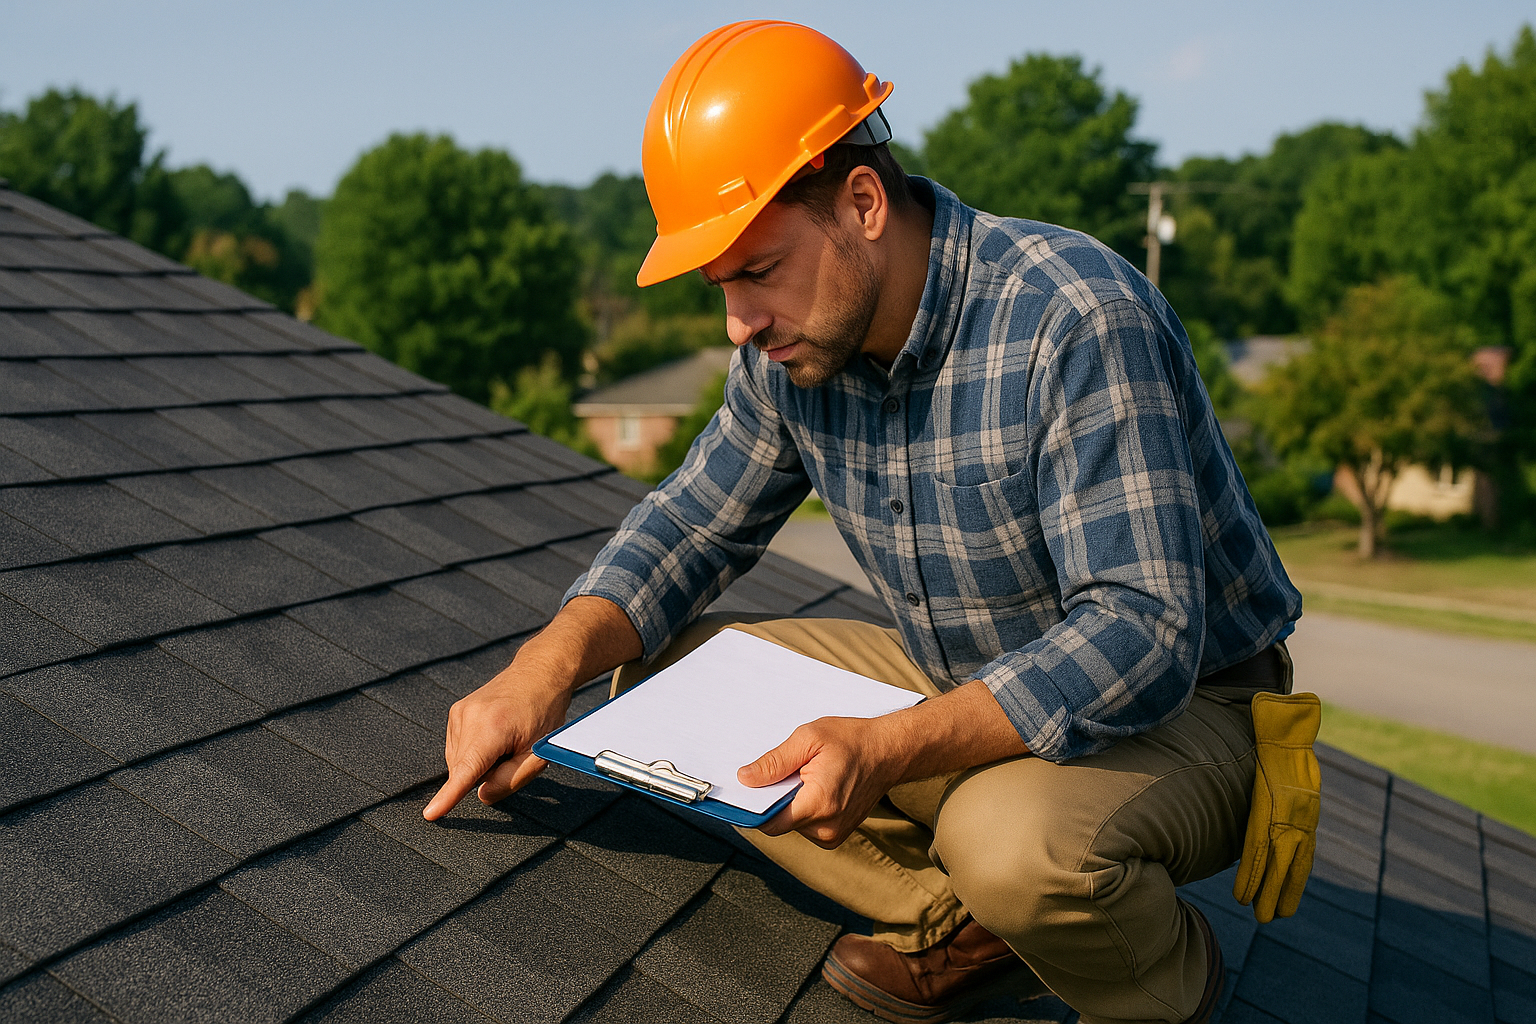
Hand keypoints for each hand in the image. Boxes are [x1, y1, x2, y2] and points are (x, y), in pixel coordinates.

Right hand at [422, 596, 641, 821]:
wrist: (539, 672)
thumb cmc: (544, 711)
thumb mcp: (538, 752)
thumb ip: (510, 779)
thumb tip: (480, 795)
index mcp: (493, 728)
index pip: (467, 771)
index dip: (448, 796)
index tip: (431, 814)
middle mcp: (470, 717)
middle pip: (464, 771)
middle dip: (484, 774)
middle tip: (512, 753)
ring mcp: (459, 712)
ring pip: (458, 761)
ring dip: (478, 762)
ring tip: (504, 740)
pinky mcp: (456, 711)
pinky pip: (458, 747)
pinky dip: (474, 751)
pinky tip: (494, 735)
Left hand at [738, 715, 904, 848]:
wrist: (889, 752)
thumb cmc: (853, 741)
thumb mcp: (809, 739)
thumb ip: (775, 762)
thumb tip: (746, 779)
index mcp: (819, 804)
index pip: (769, 822)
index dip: (754, 807)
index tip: (747, 792)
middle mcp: (826, 828)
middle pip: (780, 823)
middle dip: (776, 798)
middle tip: (789, 772)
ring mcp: (833, 835)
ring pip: (792, 824)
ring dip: (791, 803)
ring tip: (808, 777)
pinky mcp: (836, 835)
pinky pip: (806, 825)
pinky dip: (804, 808)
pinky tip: (817, 786)